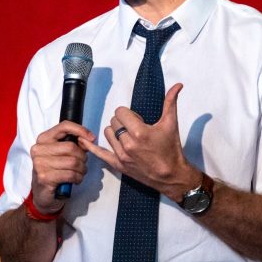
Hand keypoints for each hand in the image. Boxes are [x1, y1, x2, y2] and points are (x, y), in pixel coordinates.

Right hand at [28, 120, 95, 212]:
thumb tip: (89, 139)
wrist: (42, 193)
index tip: (92, 138)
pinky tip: (76, 180)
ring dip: (82, 169)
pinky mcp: (44, 177)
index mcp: (43, 139)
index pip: (64, 126)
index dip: (81, 130)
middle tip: (82, 163)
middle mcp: (38, 149)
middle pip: (71, 147)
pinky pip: (70, 174)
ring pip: (73, 162)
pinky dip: (78, 178)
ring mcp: (40, 164)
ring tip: (80, 172)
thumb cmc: (54, 170)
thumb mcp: (60, 153)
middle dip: (83, 156)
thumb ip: (72, 143)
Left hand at [82, 83, 197, 199]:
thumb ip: (171, 102)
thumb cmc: (171, 150)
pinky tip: (83, 141)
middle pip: (114, 121)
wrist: (171, 175)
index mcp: (139, 132)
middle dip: (123, 121)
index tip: (137, 119)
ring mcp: (122, 155)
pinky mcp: (118, 165)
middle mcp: (128, 144)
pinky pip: (100, 154)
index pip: (120, 112)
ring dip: (115, 132)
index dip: (128, 113)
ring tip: (127, 135)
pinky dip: (91, 147)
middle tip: (134, 127)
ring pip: (107, 133)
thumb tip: (178, 85)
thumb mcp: (171, 124)